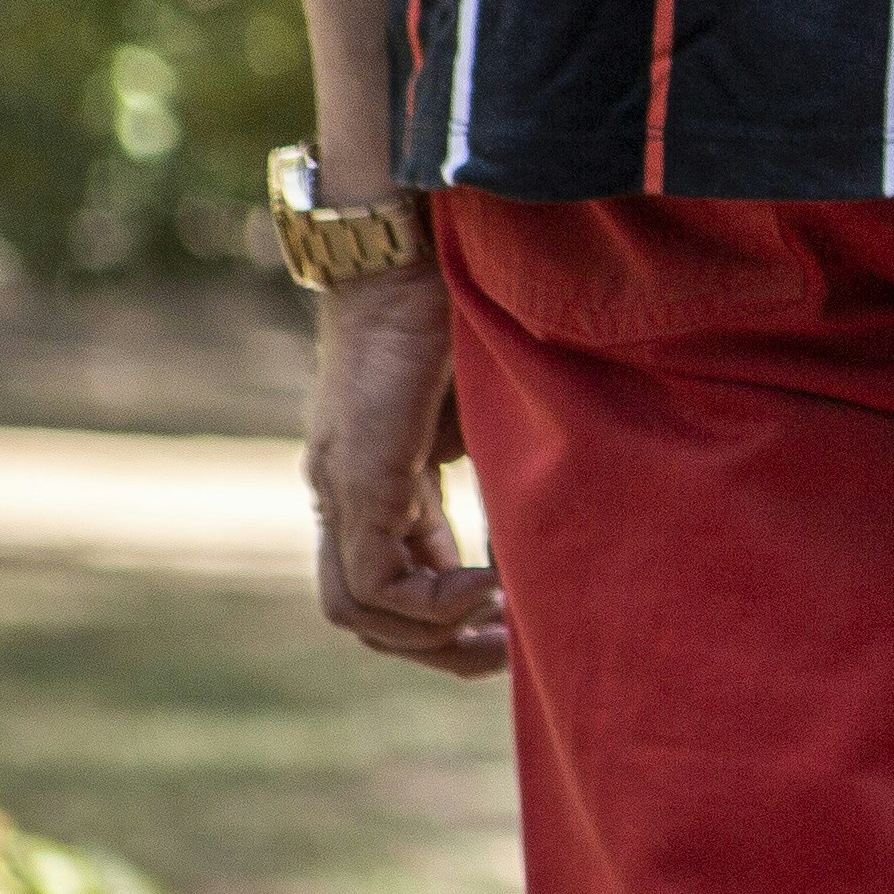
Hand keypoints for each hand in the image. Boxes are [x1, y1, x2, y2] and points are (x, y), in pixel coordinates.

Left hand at [306, 265, 505, 678]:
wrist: (411, 241)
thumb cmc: (458, 302)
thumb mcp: (487, 408)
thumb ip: (497, 461)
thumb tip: (552, 511)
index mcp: (373, 475)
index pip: (384, 582)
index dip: (446, 619)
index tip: (514, 619)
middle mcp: (341, 489)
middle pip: (360, 614)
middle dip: (435, 649)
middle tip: (506, 652)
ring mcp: (342, 485)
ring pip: (356, 609)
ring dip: (432, 636)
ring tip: (501, 625)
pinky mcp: (360, 475)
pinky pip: (377, 581)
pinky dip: (435, 603)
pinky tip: (494, 583)